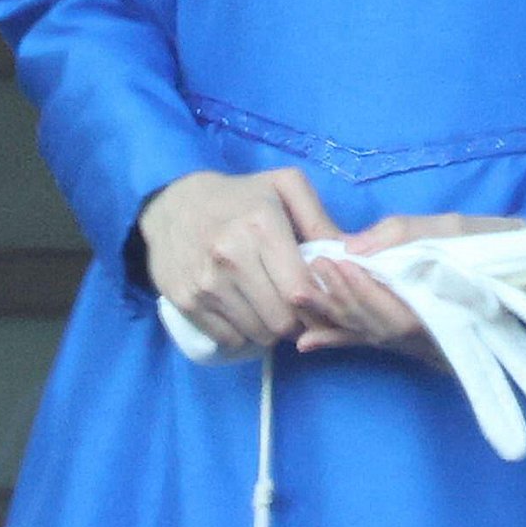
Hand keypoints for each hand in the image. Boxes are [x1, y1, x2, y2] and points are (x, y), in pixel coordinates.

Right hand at [138, 167, 345, 352]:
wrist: (174, 205)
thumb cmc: (240, 196)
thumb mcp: (284, 187)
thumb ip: (319, 218)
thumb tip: (351, 252)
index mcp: (261, 224)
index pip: (300, 290)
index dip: (318, 304)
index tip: (321, 301)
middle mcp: (232, 255)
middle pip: (281, 320)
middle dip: (296, 320)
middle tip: (297, 307)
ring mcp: (207, 282)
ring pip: (257, 334)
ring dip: (271, 328)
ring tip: (271, 305)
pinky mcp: (187, 302)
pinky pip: (229, 339)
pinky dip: (244, 333)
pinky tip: (246, 310)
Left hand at [294, 213, 525, 369]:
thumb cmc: (499, 248)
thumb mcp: (460, 229)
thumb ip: (407, 234)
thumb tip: (355, 246)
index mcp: (443, 313)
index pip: (393, 312)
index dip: (361, 291)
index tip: (335, 262)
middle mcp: (426, 337)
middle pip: (374, 326)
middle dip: (339, 298)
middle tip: (311, 266)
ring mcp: (416, 341)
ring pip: (367, 334)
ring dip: (332, 317)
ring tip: (299, 293)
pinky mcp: (409, 336)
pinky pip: (371, 341)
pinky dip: (339, 341)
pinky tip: (306, 342)